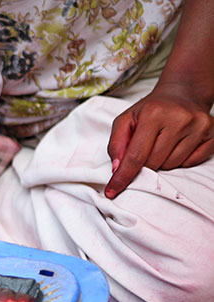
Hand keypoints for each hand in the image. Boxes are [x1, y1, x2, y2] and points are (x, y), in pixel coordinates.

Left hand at [105, 82, 213, 198]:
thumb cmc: (151, 110)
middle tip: (146, 149)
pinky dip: (181, 160)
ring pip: (172, 165)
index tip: (112, 191)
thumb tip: (117, 169)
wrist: (182, 94)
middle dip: (144, 164)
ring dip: (162, 161)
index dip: (123, 177)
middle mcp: (179, 118)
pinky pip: (191, 162)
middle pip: (153, 163)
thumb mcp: (126, 120)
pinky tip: (177, 145)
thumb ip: (116, 144)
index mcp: (153, 114)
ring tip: (163, 143)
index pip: (136, 155)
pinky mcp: (212, 133)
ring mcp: (198, 126)